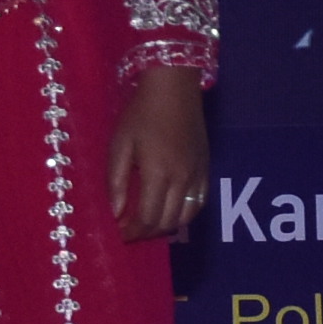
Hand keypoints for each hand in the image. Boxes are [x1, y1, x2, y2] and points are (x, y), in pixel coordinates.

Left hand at [106, 70, 209, 243]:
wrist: (173, 90)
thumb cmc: (140, 115)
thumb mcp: (119, 146)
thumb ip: (116, 182)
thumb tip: (115, 213)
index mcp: (159, 174)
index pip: (148, 218)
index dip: (133, 231)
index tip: (118, 233)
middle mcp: (183, 179)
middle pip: (167, 221)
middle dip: (146, 232)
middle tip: (128, 231)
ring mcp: (199, 174)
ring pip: (186, 216)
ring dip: (165, 226)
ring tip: (146, 224)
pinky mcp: (207, 168)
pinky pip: (200, 202)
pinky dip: (184, 214)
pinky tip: (168, 212)